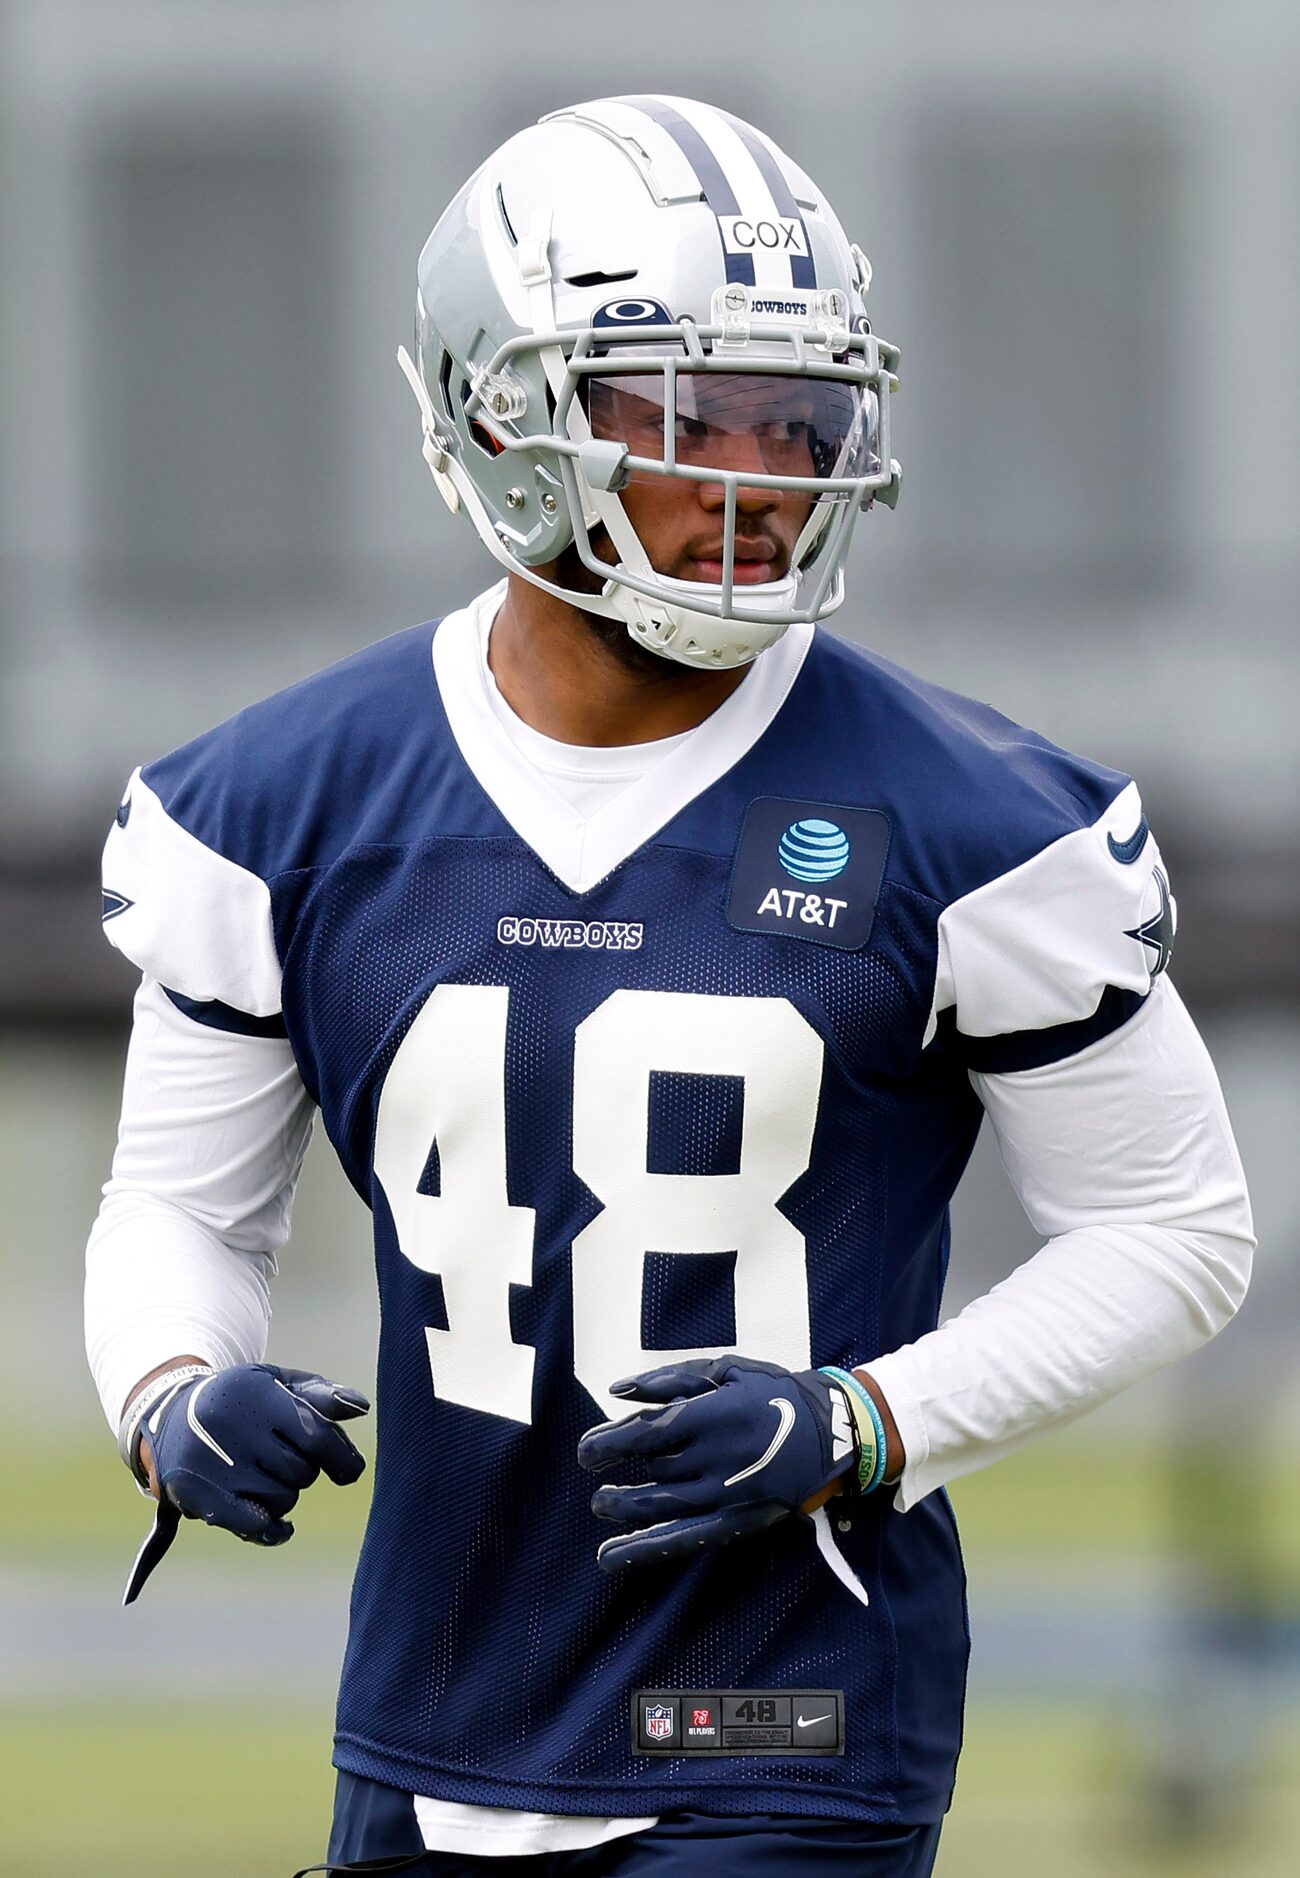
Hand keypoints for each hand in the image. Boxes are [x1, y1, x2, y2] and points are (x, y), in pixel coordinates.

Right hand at [142, 1363, 368, 1545]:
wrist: (170, 1414)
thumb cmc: (242, 1399)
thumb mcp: (277, 1382)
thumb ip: (320, 1394)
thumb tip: (361, 1408)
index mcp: (259, 1396)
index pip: (317, 1436)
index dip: (342, 1458)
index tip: (349, 1471)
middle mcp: (235, 1430)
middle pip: (301, 1471)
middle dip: (304, 1469)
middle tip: (282, 1457)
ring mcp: (216, 1466)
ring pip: (282, 1499)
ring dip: (284, 1494)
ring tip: (262, 1474)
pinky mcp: (200, 1496)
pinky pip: (253, 1525)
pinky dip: (273, 1531)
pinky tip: (283, 1528)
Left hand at [577, 1356, 855, 1573]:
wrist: (834, 1430)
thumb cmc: (774, 1392)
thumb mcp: (727, 1369)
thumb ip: (669, 1379)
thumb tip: (618, 1389)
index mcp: (713, 1415)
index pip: (648, 1433)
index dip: (610, 1443)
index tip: (586, 1451)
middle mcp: (717, 1457)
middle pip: (653, 1469)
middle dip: (614, 1471)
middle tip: (591, 1468)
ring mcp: (727, 1494)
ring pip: (661, 1506)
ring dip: (623, 1508)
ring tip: (600, 1504)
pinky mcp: (736, 1520)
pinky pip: (684, 1538)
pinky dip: (645, 1549)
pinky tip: (613, 1556)